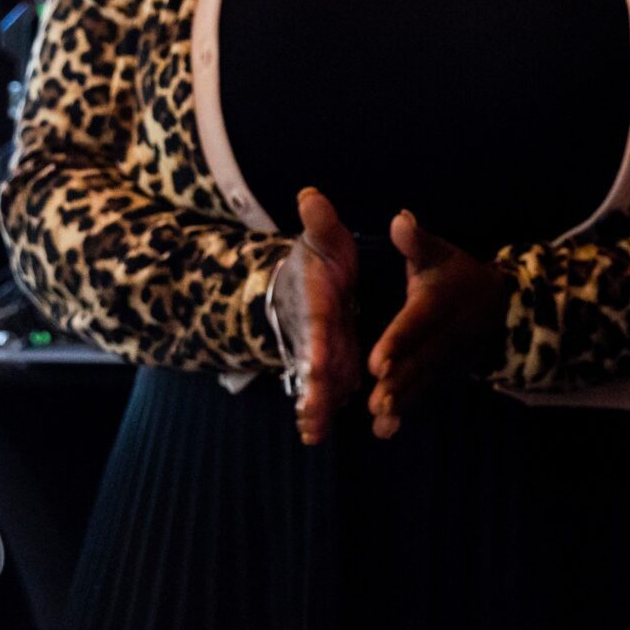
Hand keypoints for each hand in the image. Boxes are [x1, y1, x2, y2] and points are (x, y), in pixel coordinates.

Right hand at [273, 188, 364, 445]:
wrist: (303, 280)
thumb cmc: (318, 259)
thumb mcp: (323, 239)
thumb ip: (320, 223)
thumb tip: (311, 196)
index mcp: (317, 301)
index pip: (317, 323)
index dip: (318, 342)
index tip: (318, 362)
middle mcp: (314, 331)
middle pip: (312, 362)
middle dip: (311, 387)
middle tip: (311, 412)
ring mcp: (318, 350)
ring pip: (315, 382)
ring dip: (313, 405)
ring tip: (311, 432)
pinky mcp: (326, 363)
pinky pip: (323, 388)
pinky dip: (317, 408)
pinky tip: (315, 434)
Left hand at [365, 211, 506, 440]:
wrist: (501, 304)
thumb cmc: (458, 275)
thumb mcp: (440, 254)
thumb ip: (416, 242)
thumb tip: (398, 220)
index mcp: (439, 301)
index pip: (417, 323)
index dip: (399, 342)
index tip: (376, 362)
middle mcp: (446, 333)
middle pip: (421, 360)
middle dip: (399, 383)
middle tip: (375, 403)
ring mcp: (449, 357)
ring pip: (423, 382)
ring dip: (403, 402)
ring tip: (380, 422)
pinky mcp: (447, 373)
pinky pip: (426, 392)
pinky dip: (408, 411)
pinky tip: (385, 431)